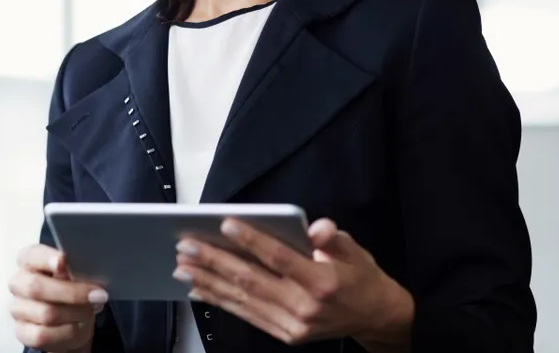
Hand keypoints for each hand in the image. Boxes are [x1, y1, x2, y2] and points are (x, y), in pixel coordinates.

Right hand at [9, 243, 108, 351]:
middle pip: (37, 287)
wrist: (68, 322)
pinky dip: (67, 331)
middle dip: (71, 292)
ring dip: (75, 314)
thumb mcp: (75, 275)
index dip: (46, 258)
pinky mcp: (22, 331)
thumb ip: (73, 270)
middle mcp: (19, 283)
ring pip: (46, 313)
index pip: (32, 255)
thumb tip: (76, 271)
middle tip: (97, 295)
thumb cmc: (70, 291)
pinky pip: (44, 335)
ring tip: (90, 311)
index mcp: (29, 261)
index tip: (63, 261)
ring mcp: (17, 308)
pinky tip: (78, 325)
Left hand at [173, 218, 413, 350]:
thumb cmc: (360, 276)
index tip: (225, 224)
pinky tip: (199, 291)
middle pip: (252, 280)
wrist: (376, 318)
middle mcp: (305, 306)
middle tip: (186, 246)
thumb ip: (332, 237)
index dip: (252, 240)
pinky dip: (220, 302)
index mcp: (322, 281)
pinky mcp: (286, 335)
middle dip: (215, 262)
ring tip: (182, 268)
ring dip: (209, 283)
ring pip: (243, 300)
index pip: (280, 258)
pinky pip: (247, 316)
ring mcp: (293, 325)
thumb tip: (316, 227)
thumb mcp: (355, 250)